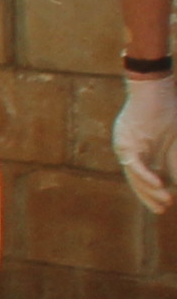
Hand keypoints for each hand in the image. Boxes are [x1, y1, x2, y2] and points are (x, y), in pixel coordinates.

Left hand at [124, 72, 176, 217]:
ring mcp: (126, 147)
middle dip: (149, 196)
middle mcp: (128, 151)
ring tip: (164, 202)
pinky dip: (146, 176)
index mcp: (138, 152)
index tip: (162, 206)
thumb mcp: (173, 140)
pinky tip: (158, 185)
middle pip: (136, 180)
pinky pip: (134, 163)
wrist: (155, 88)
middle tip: (161, 209)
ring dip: (150, 190)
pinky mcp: (127, 141)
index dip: (151, 193)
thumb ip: (173, 159)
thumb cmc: (166, 110)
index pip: (142, 178)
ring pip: (135, 175)